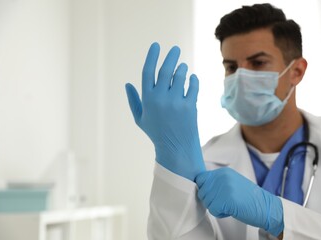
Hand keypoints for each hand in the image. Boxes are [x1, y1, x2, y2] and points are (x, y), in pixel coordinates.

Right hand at [125, 42, 205, 180]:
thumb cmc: (156, 132)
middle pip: (166, 70)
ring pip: (180, 76)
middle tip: (175, 49)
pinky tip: (192, 77)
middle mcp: (161, 99)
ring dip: (182, 68)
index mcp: (147, 100)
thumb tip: (127, 84)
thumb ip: (133, 100)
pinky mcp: (190, 106)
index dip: (152, 56)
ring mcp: (176, 102)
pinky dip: (193, 79)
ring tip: (182, 67)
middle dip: (171, 56)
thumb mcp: (140, 118)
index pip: (148, 72)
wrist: (176, 148)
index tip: (156, 45)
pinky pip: (193, 85)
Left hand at [196, 168, 283, 236]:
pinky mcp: (226, 200)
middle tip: (224, 201)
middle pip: (202, 192)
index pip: (201, 178)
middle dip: (211, 200)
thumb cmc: (249, 197)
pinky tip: (231, 210)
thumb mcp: (232, 182)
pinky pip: (213, 210)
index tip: (212, 194)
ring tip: (230, 205)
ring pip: (207, 202)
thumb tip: (201, 186)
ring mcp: (224, 187)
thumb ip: (217, 181)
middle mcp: (222, 177)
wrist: (265, 206)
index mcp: (223, 172)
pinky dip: (220, 214)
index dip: (204, 189)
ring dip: (216, 207)